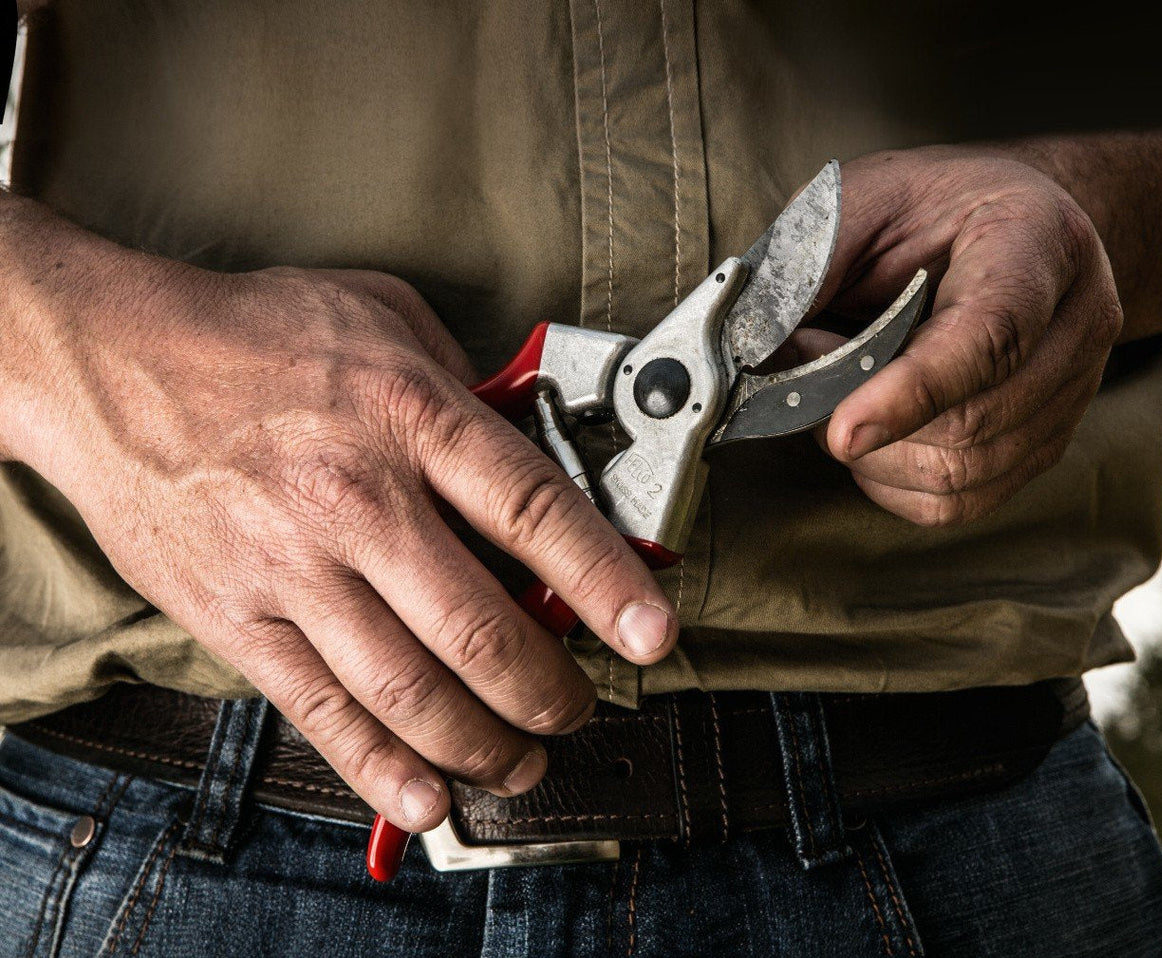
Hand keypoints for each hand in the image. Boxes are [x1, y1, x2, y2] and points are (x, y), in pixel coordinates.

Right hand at [4, 220, 676, 832]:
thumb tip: (534, 440)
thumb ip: (467, 383)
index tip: (653, 633)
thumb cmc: (256, 336)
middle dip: (551, 689)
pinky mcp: (238, 617)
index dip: (607, 581)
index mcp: (409, 415)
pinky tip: (426, 795)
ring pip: (411, 690)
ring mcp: (293, 566)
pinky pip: (322, 711)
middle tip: (580, 705)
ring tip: (522, 760)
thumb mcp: (385, 318)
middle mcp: (356, 498)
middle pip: (482, 628)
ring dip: (483, 744)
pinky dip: (381, 768)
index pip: (534, 510)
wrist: (115, 362)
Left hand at [799, 146, 1122, 524]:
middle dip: (866, 415)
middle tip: (815, 361)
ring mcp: (1072, 389)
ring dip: (875, 453)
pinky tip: (873, 433)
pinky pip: (961, 501)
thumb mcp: (859, 201)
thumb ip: (810, 268)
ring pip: (962, 474)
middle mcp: (1077, 320)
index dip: (912, 392)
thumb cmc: (927, 208)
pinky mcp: (1045, 441)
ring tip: (844, 390)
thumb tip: (753, 350)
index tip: (842, 430)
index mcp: (1037, 241)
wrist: (1005, 219)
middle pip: (972, 424)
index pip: (990, 336)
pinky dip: (894, 481)